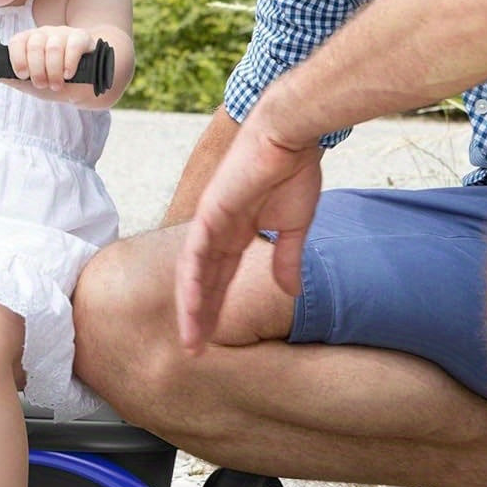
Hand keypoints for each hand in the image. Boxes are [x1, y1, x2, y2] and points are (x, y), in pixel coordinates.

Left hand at [6, 26, 96, 91]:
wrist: (83, 83)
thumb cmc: (54, 80)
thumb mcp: (32, 84)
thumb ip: (14, 79)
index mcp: (29, 42)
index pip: (18, 41)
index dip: (18, 58)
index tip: (23, 75)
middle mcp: (45, 34)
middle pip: (35, 45)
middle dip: (37, 69)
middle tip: (42, 84)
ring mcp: (64, 34)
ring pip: (53, 47)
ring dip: (53, 71)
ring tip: (56, 85)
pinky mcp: (82, 38)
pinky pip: (73, 46)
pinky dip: (69, 63)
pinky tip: (68, 74)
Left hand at [175, 121, 322, 353]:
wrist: (290, 135)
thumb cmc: (293, 170)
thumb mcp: (295, 225)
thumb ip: (288, 259)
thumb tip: (290, 292)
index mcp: (237, 233)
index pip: (220, 278)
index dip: (215, 307)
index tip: (212, 338)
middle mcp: (217, 231)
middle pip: (203, 283)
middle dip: (199, 317)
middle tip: (194, 351)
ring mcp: (210, 223)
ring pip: (194, 275)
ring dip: (192, 309)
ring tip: (191, 340)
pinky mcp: (210, 213)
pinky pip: (196, 255)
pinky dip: (192, 282)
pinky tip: (191, 307)